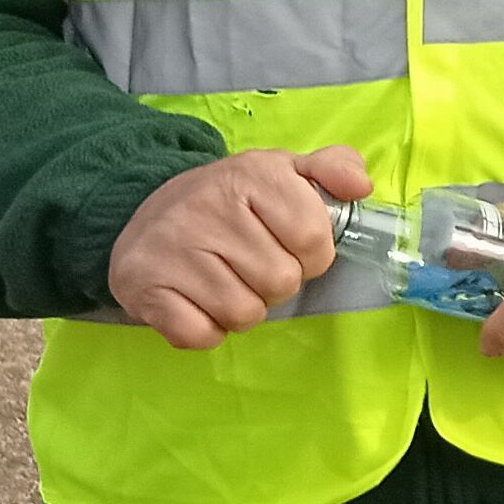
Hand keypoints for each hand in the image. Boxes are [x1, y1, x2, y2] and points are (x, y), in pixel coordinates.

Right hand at [109, 146, 377, 349]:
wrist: (142, 217)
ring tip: (226, 281)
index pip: (312, 239)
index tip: (291, 246)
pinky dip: (207, 329)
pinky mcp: (143, 287)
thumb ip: (332, 169)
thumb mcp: (282, 171)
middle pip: (281, 281)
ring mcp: (172, 249)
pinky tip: (197, 302)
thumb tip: (361, 186)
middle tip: (252, 264)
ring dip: (244, 308)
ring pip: (244, 313)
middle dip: (276, 282)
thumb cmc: (228, 201)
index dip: (312, 255)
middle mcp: (208, 208)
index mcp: (251, 175)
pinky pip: (201, 334)